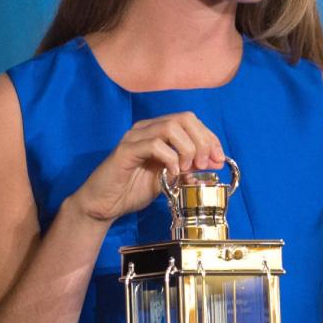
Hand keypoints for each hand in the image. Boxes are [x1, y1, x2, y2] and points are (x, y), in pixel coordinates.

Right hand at [73, 112, 224, 224]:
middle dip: (202, 141)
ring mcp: (134, 138)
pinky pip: (154, 144)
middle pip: (184, 118)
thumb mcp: (168, 179)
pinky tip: (171, 173)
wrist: (103, 204)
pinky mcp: (125, 151)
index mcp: (156, 131)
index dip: (209, 137)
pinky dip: (170, 158)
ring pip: (171, 126)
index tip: (218, 158)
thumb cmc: (131, 190)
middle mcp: (145, 129)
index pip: (190, 120)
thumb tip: (212, 163)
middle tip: (204, 164)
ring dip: (187, 148)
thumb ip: (187, 169)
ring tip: (186, 168)